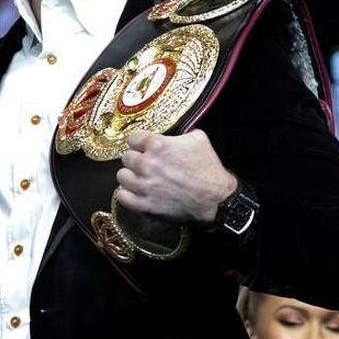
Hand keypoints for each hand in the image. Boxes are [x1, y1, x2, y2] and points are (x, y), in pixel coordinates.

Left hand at [115, 129, 236, 222]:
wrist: (216, 199)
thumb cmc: (208, 169)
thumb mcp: (199, 139)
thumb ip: (179, 133)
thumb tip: (170, 135)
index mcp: (157, 145)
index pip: (133, 139)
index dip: (139, 143)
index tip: (143, 147)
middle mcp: (146, 164)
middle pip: (126, 157)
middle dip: (136, 159)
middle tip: (146, 164)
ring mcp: (143, 186)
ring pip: (122, 176)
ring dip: (130, 176)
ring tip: (140, 178)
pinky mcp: (144, 205)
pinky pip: (122, 196)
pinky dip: (127, 194)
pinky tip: (135, 192)